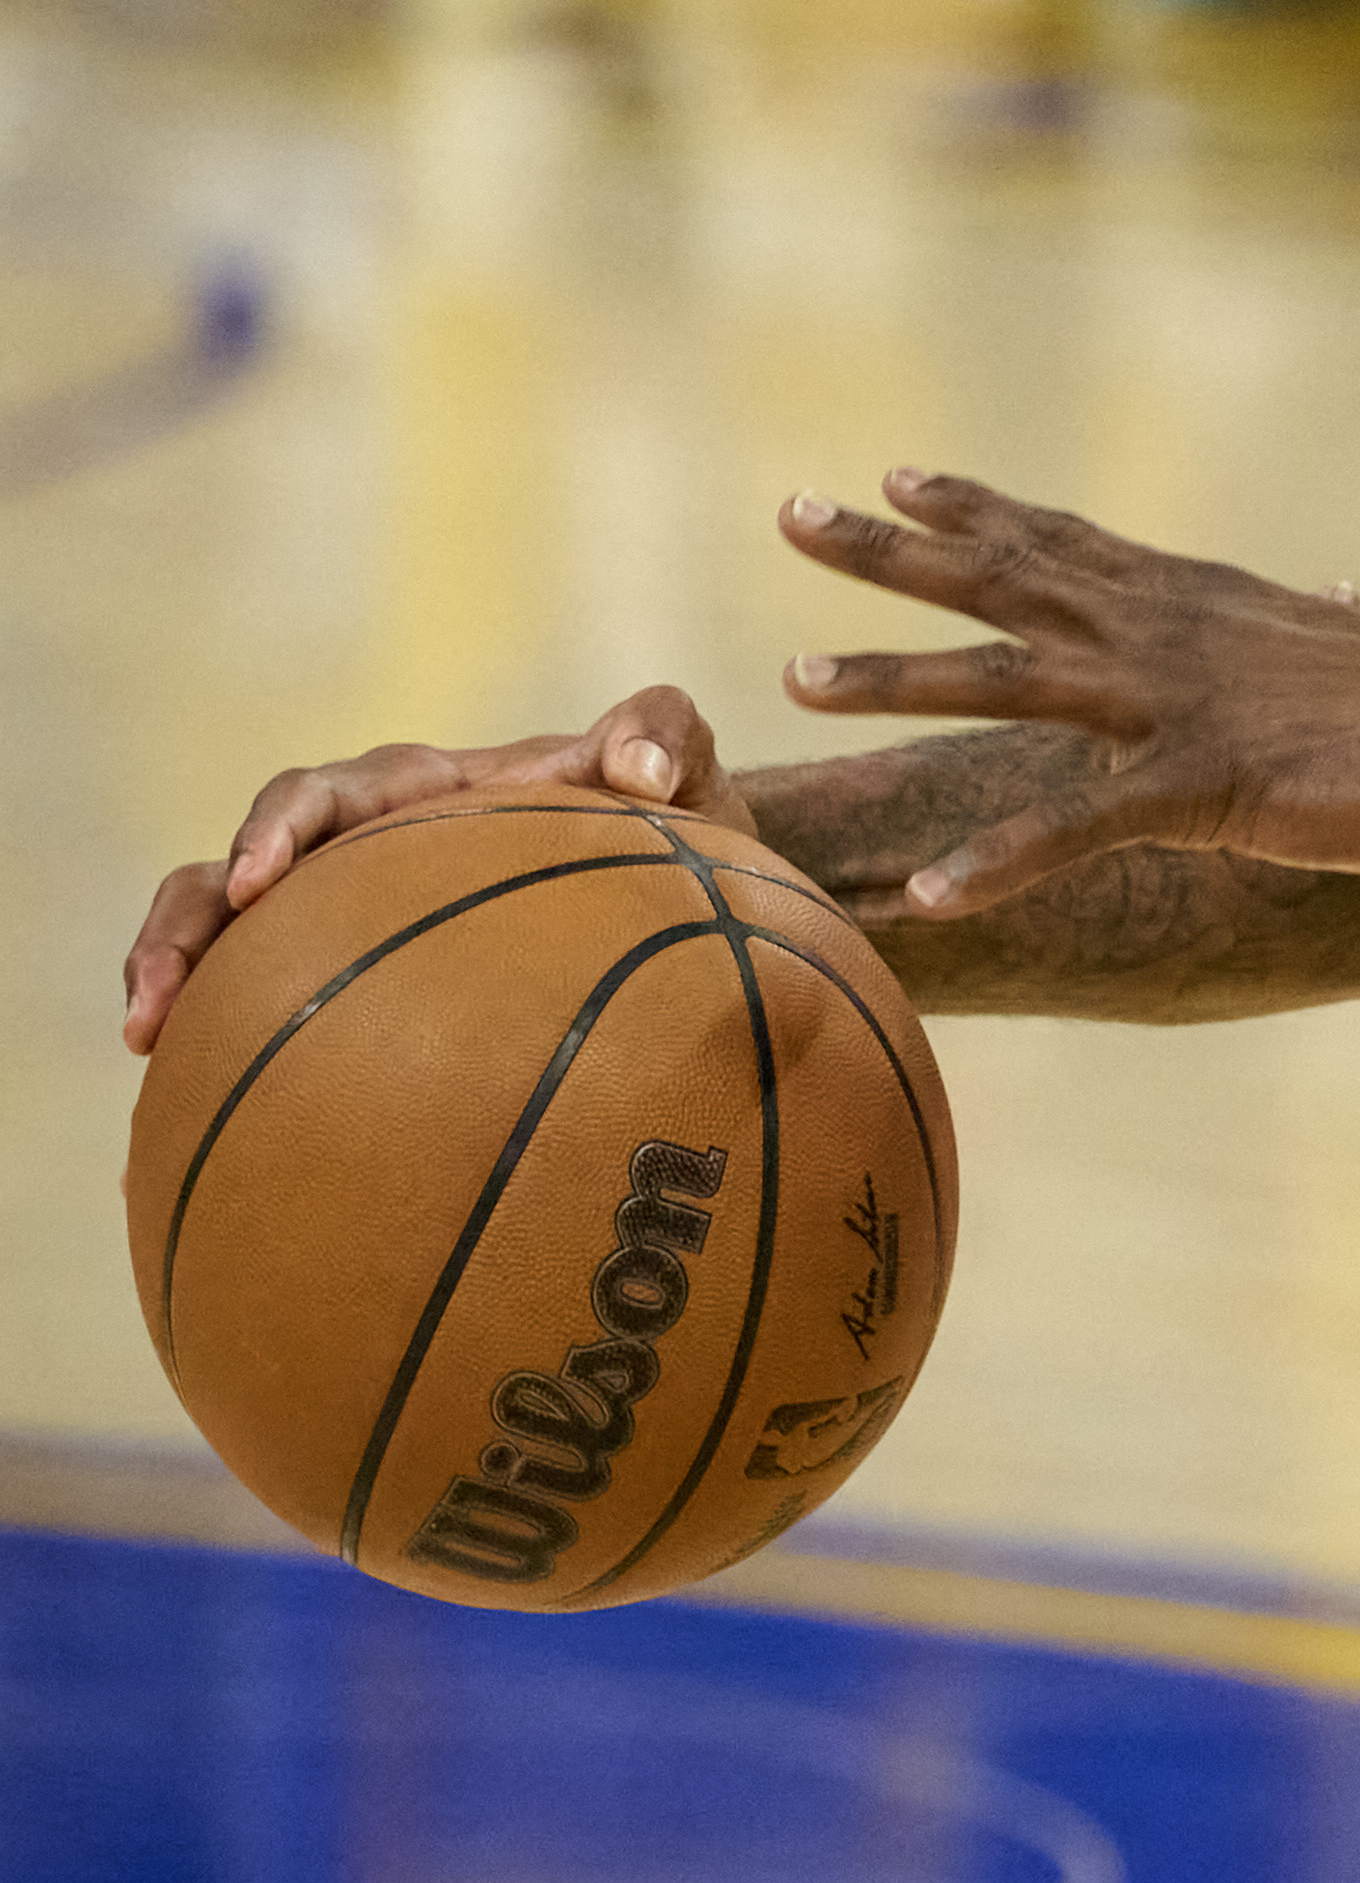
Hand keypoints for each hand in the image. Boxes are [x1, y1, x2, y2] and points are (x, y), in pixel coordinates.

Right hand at [123, 685, 750, 1054]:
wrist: (687, 891)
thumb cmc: (673, 824)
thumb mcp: (683, 770)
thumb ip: (664, 733)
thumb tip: (636, 768)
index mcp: (416, 795)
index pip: (320, 796)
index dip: (275, 830)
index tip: (256, 881)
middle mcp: (360, 855)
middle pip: (228, 880)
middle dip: (180, 931)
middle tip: (153, 1009)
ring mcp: (346, 924)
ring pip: (225, 952)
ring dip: (175, 990)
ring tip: (149, 1056)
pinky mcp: (352, 989)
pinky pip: (270, 1023)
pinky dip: (226, 1066)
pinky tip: (198, 1149)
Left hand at [775, 470, 1359, 910]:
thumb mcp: (1357, 643)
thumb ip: (1319, 621)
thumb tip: (1332, 597)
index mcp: (1193, 601)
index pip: (1061, 538)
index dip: (973, 507)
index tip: (896, 476)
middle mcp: (1163, 634)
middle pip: (1001, 578)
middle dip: (889, 551)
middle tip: (792, 514)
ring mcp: (1174, 705)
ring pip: (1005, 680)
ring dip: (895, 677)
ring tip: (799, 680)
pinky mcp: (1202, 787)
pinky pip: (1075, 829)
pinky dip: (997, 863)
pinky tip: (927, 894)